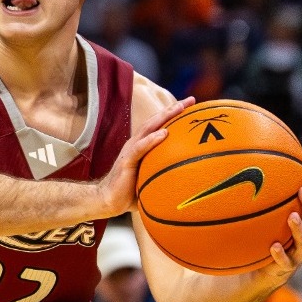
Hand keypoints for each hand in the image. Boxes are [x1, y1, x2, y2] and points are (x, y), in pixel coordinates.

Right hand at [96, 96, 194, 218]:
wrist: (109, 201)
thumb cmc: (131, 193)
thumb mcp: (152, 180)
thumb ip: (167, 176)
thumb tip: (190, 184)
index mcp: (143, 146)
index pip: (160, 125)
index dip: (174, 114)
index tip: (193, 105)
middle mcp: (136, 143)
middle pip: (156, 120)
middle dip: (174, 108)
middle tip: (191, 100)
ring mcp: (131, 150)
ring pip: (149, 128)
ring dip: (164, 117)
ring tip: (179, 108)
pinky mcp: (127, 161)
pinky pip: (140, 148)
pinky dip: (152, 140)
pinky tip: (164, 133)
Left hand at [260, 168, 301, 277]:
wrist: (266, 270)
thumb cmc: (273, 237)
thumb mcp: (275, 218)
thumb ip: (277, 199)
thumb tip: (265, 166)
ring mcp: (300, 254)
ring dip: (299, 229)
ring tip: (291, 216)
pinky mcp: (287, 268)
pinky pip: (286, 262)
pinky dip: (281, 255)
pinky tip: (273, 246)